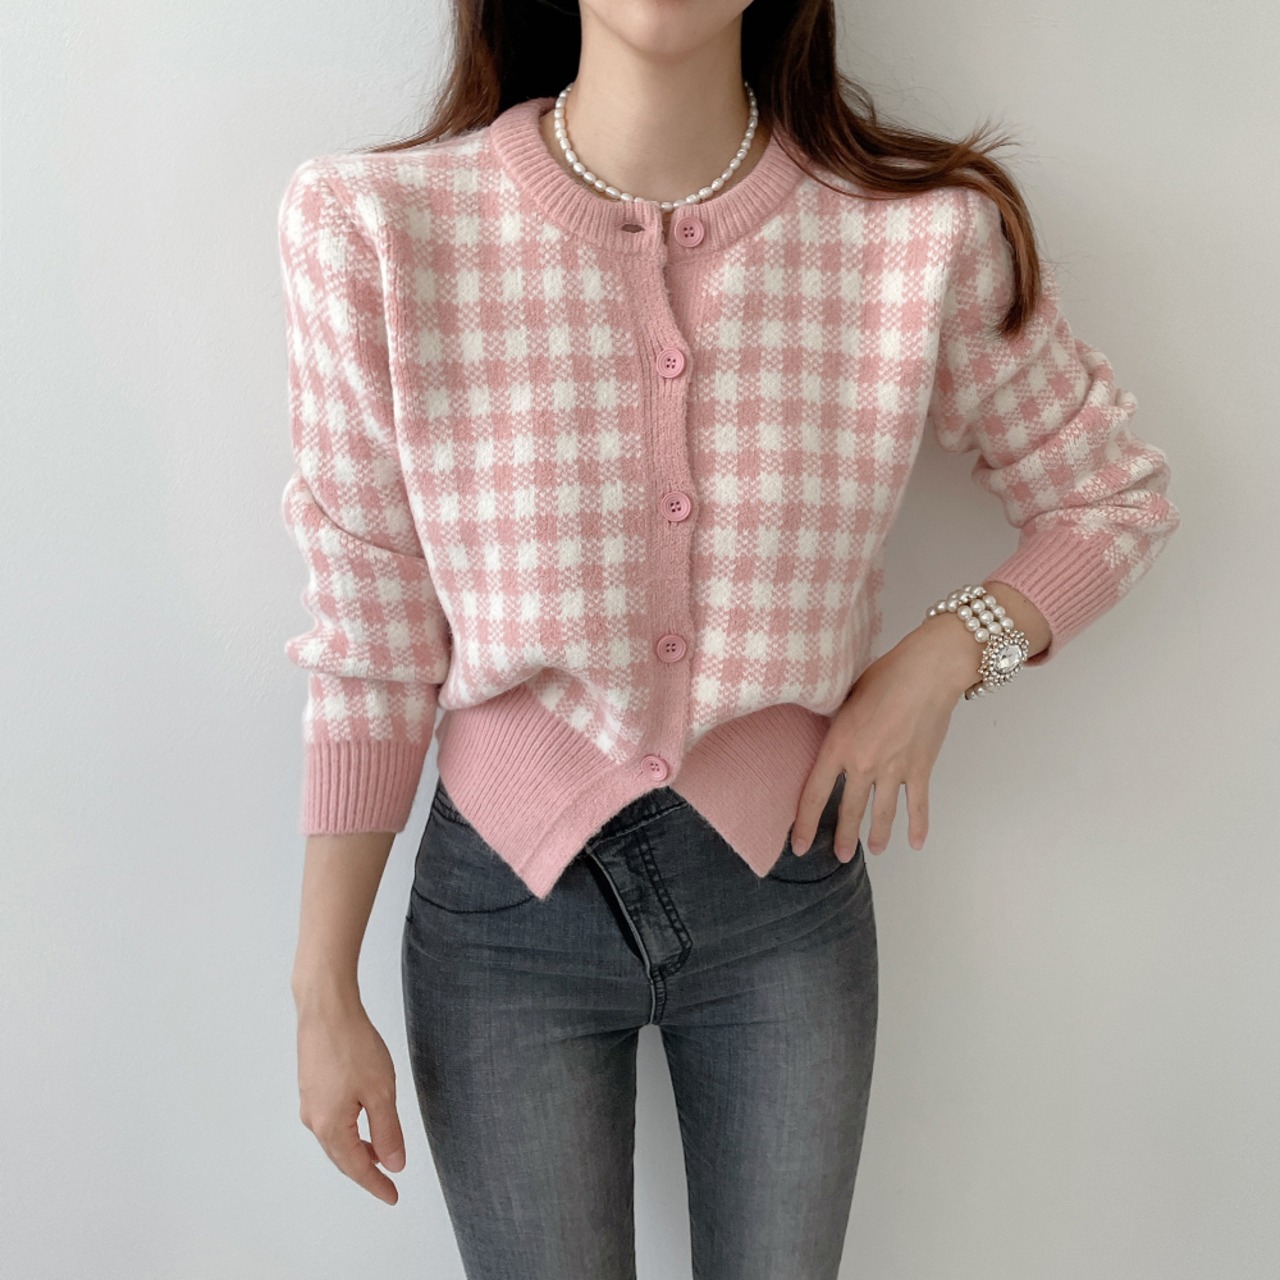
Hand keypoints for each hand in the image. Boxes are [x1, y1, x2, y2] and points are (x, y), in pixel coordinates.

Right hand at [295, 985, 405, 1203]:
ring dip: (357, 1150)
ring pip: (335, 1138)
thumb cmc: (352, 1045)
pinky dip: (348, 1130)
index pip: (356, 1167)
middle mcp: (314, 1119)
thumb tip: (394, 1164)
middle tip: (388, 1184)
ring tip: (380, 1155)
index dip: (376, 1184)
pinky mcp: (311, 1085)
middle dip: (365, 1171)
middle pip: (341, 1156)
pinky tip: (362, 1122)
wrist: (326, 1008)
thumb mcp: (380, 1091)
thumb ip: (387, 1131)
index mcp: (330, 1126)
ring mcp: (310, 1101)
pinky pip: (331, 1120)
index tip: (393, 1196)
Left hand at [789, 615, 977, 857]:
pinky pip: (918, 805)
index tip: (801, 846)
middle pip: (850, 810)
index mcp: (838, 746)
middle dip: (844, 837)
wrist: (927, 672)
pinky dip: (918, 826)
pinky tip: (915, 843)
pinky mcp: (921, 769)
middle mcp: (863, 764)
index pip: (815, 794)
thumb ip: (838, 725)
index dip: (805, 824)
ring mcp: (894, 770)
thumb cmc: (884, 675)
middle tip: (840, 856)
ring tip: (873, 850)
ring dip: (878, 835)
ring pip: (883, 813)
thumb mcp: (845, 698)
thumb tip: (834, 737)